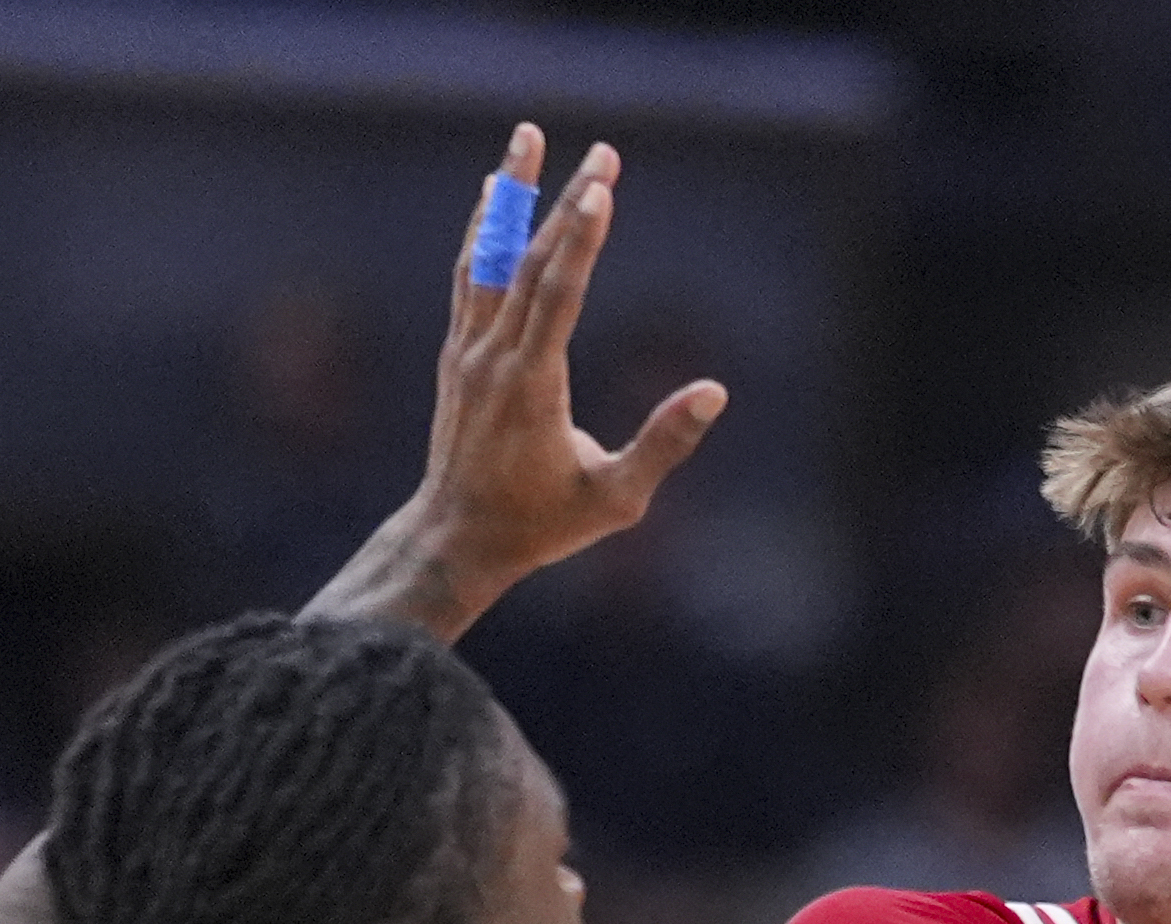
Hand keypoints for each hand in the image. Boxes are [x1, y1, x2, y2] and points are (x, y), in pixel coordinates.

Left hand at [303, 124, 726, 639]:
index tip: (601, 189)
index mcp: (532, 385)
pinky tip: (494, 193)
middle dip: (569, 202)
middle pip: (532, 261)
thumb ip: (663, 444)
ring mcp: (471, 350)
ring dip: (513, 192)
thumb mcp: (615, 500)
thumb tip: (714, 392)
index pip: (558, 295)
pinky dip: (484, 230)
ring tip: (528, 137)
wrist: (456, 539)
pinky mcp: (459, 353)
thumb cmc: (541, 525)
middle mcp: (495, 356)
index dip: (582, 240)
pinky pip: (471, 275)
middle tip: (602, 152)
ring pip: (491, 255)